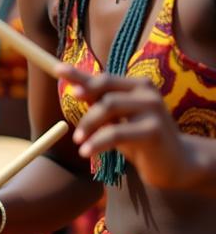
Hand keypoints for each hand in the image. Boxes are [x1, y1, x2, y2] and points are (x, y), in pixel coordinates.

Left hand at [65, 67, 190, 188]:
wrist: (176, 164)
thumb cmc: (141, 139)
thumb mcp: (119, 120)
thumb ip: (101, 104)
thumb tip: (75, 89)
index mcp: (138, 86)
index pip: (104, 78)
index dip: (79, 75)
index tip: (57, 69)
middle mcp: (147, 92)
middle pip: (104, 92)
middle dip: (85, 112)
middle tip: (75, 134)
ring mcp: (153, 109)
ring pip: (107, 108)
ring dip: (88, 126)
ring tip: (79, 143)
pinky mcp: (153, 129)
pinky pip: (115, 133)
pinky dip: (97, 142)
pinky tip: (86, 152)